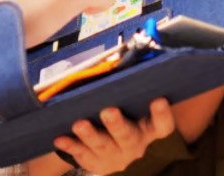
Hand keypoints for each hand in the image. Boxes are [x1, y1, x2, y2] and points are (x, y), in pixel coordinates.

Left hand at [52, 99, 174, 173]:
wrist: (114, 150)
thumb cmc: (126, 116)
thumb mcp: (133, 106)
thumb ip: (128, 87)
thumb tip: (114, 59)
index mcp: (150, 129)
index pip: (163, 125)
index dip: (162, 114)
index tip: (158, 99)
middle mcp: (136, 144)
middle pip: (128, 136)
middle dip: (117, 124)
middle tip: (108, 111)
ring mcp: (116, 157)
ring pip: (103, 146)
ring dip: (90, 135)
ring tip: (79, 124)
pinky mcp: (97, 164)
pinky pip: (83, 155)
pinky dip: (71, 146)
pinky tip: (60, 139)